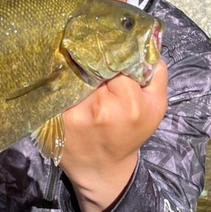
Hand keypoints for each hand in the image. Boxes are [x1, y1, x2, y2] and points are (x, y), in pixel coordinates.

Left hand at [59, 61, 168, 211]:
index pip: (116, 59)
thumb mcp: (155, 106)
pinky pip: (55, 93)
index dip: (111, 53)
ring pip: (71, 77)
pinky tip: (60, 85)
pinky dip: (58, 87)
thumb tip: (143, 42)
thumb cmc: (129, 135)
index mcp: (127, 102)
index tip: (106, 50)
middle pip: (90, 66)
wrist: (101, 169)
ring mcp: (73, 114)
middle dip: (90, 59)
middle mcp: (98, 107)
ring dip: (72, 71)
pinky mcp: (54, 121)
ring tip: (72, 67)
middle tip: (87, 53)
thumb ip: (155, 72)